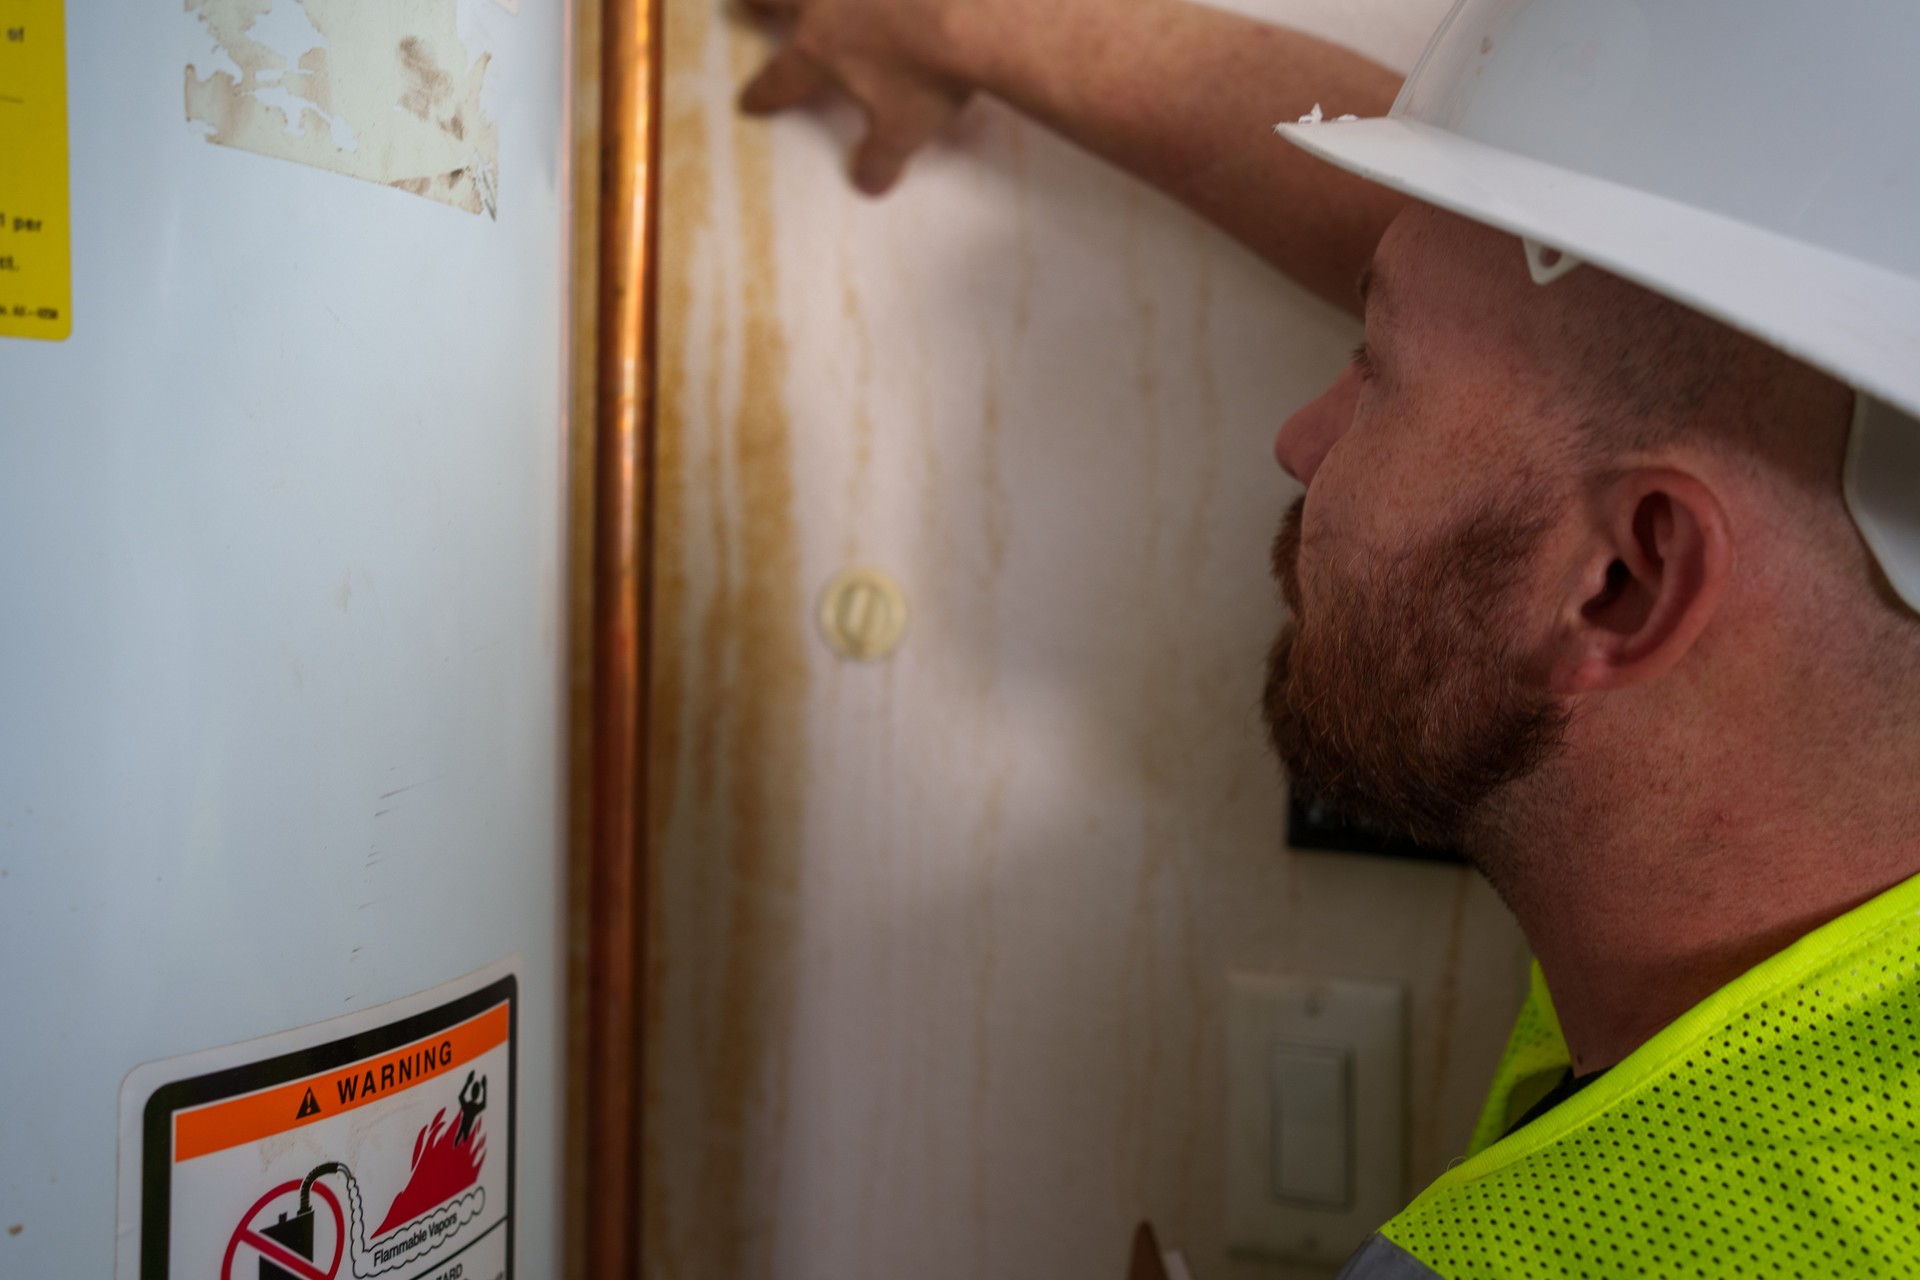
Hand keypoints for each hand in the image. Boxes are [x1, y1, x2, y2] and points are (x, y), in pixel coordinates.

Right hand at [738, 0, 977, 193]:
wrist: (976, 13)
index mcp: (820, 49)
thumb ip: (881, 156)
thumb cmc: (932, 75)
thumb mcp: (906, 129)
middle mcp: (827, 0)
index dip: (763, 92)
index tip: (749, 101)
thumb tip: (867, 184)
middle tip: (742, 4)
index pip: (781, 77)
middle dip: (757, 4)